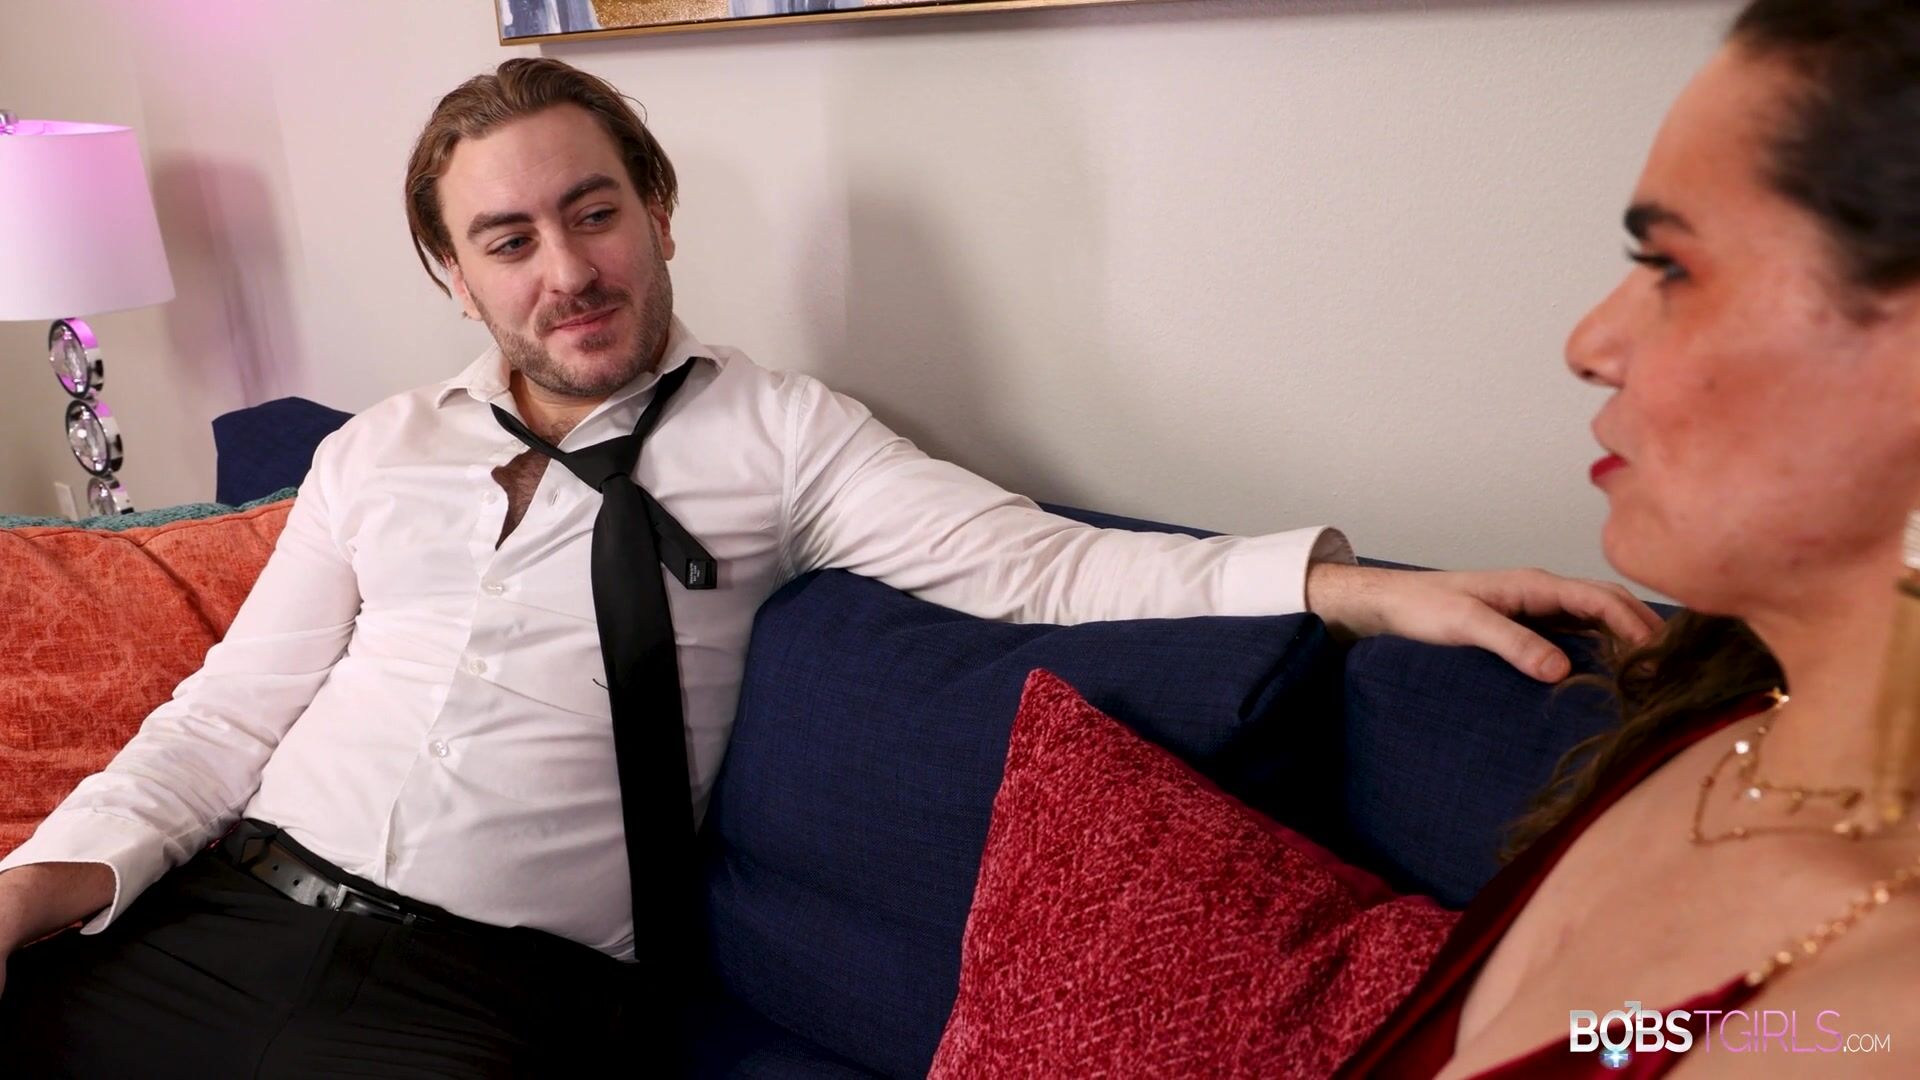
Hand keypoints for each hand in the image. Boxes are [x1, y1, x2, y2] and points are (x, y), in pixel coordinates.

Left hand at [1305, 563, 1662, 681]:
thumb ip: (1512, 643)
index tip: (1657, 654)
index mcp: (1534, 584)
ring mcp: (1536, 608)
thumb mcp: (1466, 625)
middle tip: (1671, 665)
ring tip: (1652, 671)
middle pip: (1607, 604)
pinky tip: (1609, 671)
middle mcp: (1542, 592)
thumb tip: (1561, 671)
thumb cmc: (1423, 608)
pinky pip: (1575, 631)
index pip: (1599, 597)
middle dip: (1642, 627)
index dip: (1633, 623)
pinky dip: (1600, 646)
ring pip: (1595, 617)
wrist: (1391, 605)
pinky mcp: (1526, 625)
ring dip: (1624, 637)